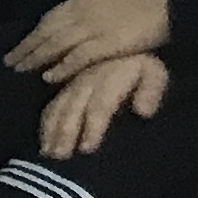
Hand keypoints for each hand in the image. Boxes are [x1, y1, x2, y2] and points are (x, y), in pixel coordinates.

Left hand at [8, 0, 171, 83]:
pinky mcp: (107, 44)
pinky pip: (79, 57)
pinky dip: (62, 67)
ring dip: (37, 58)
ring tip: (21, 70)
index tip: (19, 45)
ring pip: (57, 45)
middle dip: (27, 47)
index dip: (33, 32)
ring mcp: (93, 28)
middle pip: (47, 32)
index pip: (50, 17)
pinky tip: (49, 77)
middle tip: (9, 62)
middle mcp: (82, 12)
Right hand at [37, 51, 167, 159]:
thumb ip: (151, 90)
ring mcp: (71, 85)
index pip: (100, 105)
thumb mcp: (154, 72)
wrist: (120, 41)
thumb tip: (144, 112)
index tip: (87, 149)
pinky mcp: (62, 89)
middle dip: (66, 132)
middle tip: (60, 156)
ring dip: (52, 131)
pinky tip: (43, 143)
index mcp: (109, 78)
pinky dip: (45, 125)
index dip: (93, 127)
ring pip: (59, 108)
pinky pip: (50, 106)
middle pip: (74, 108)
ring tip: (48, 153)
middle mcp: (86, 81)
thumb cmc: (140, 68)